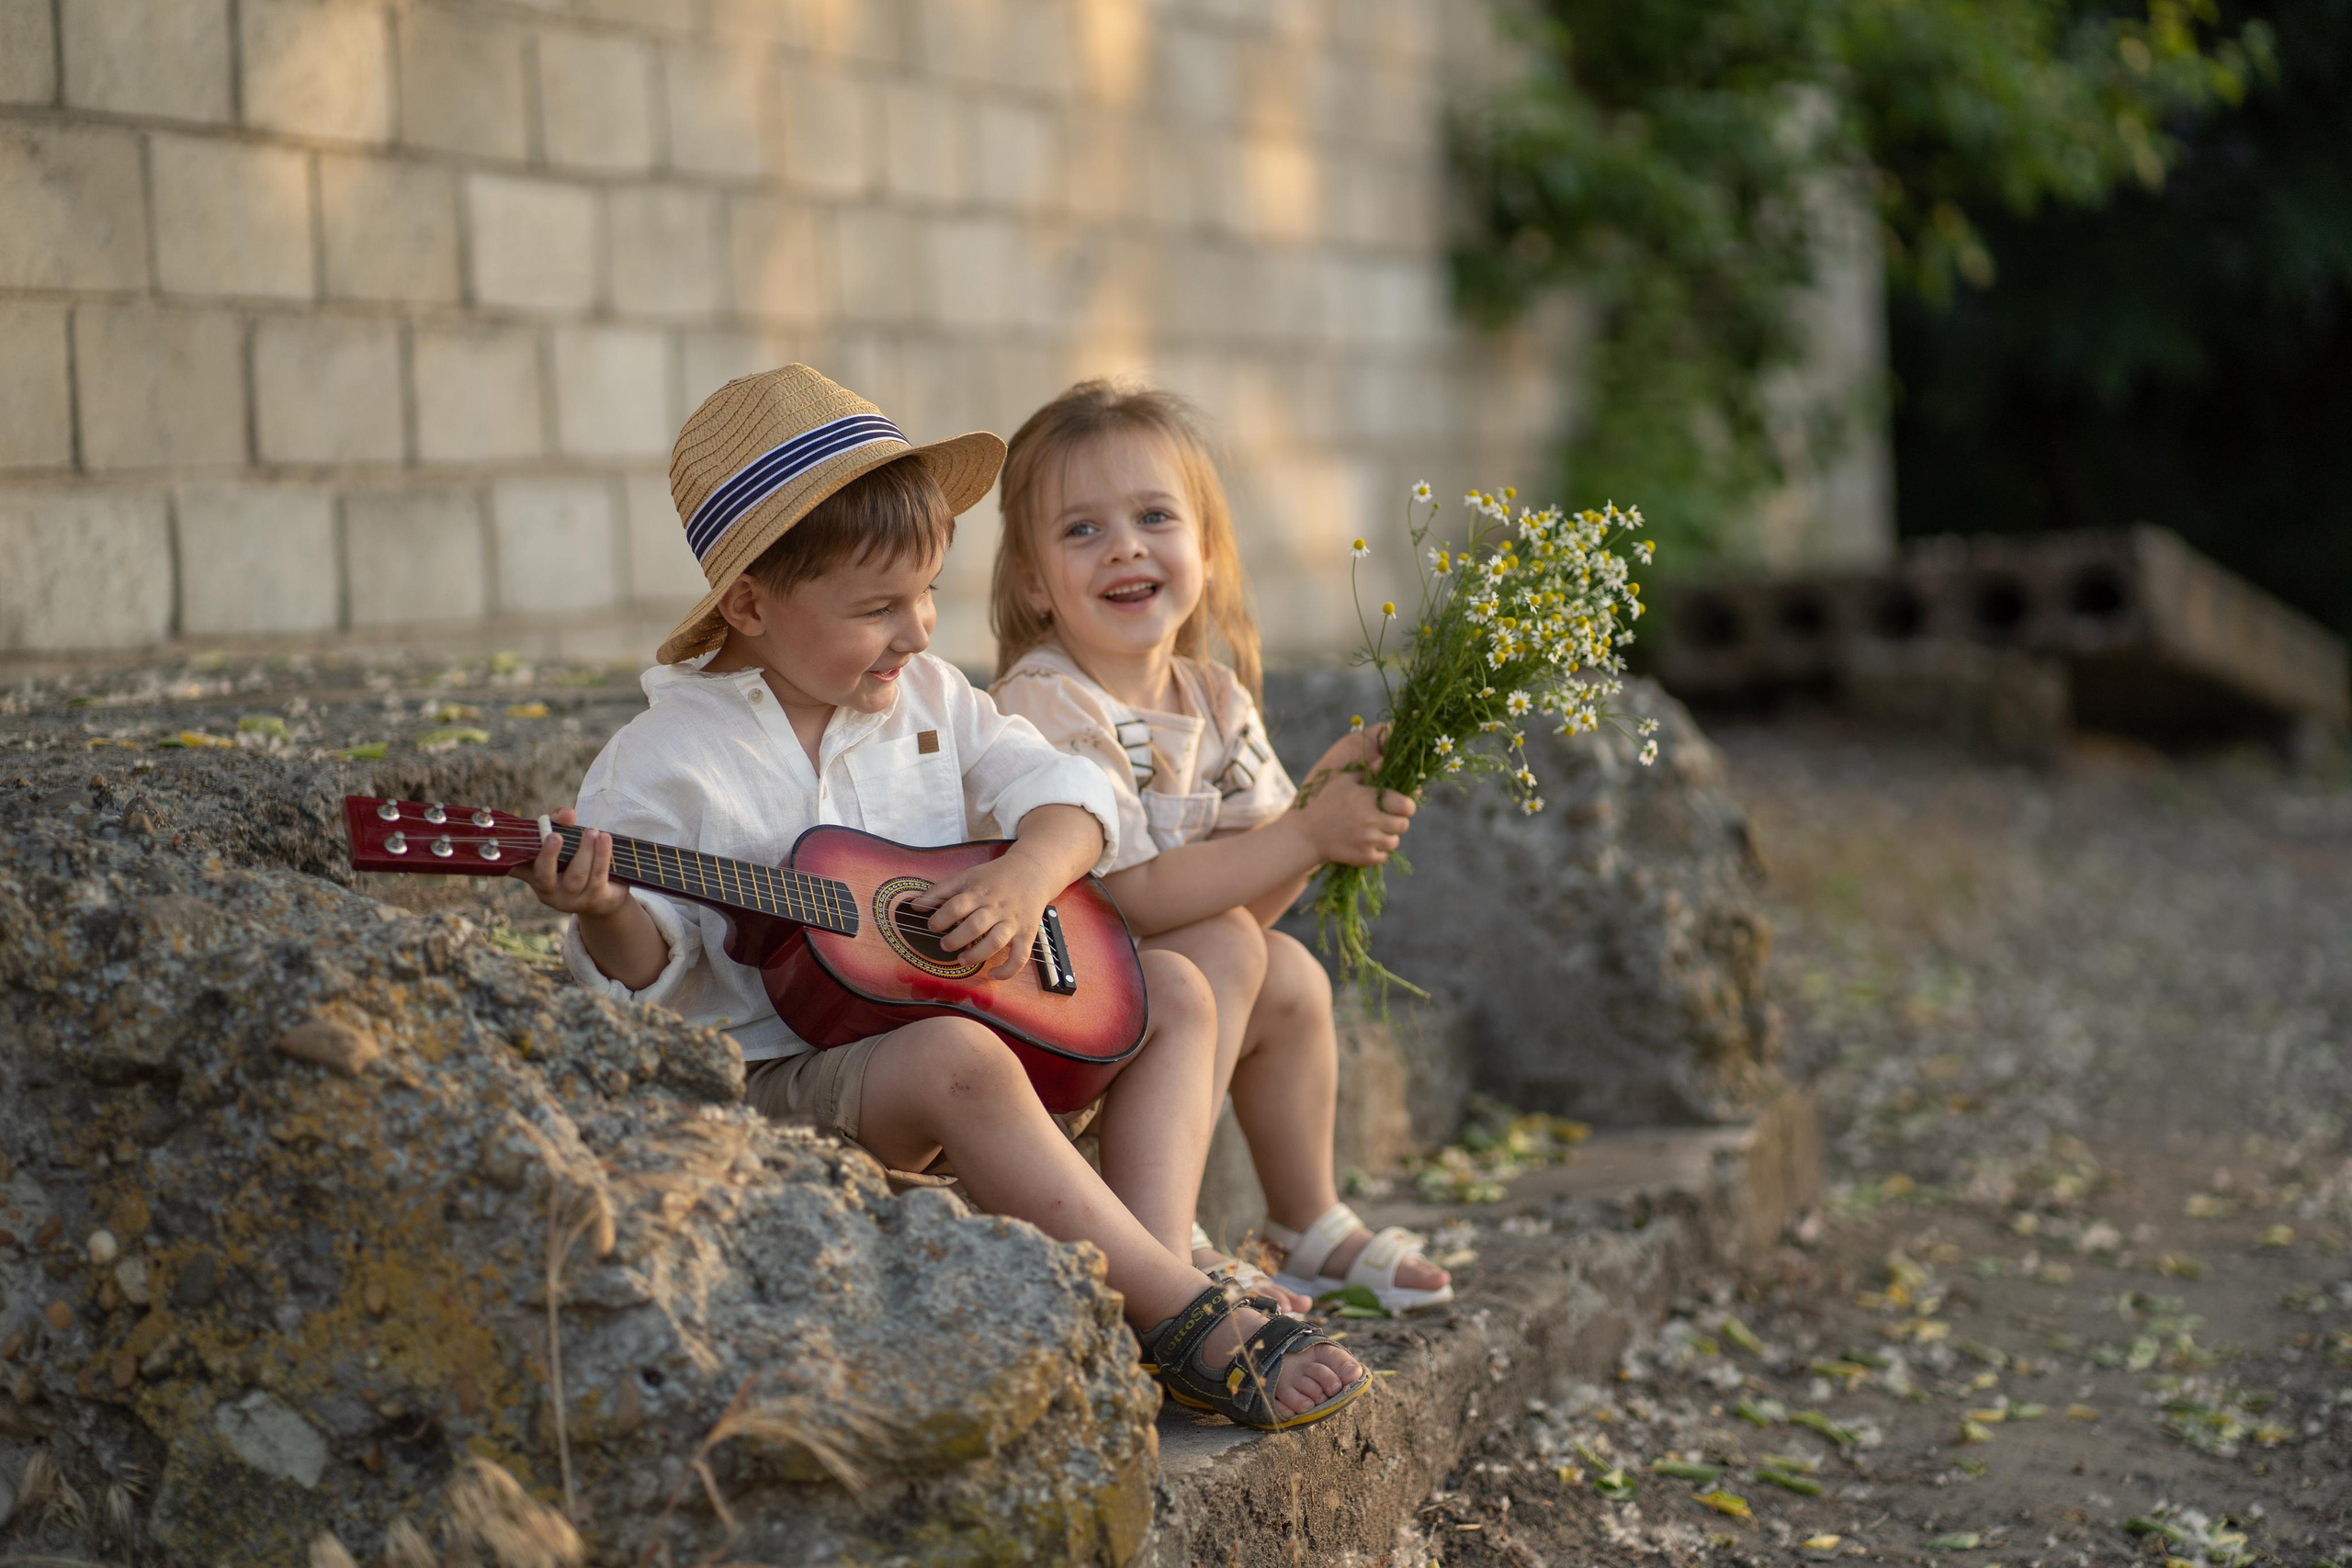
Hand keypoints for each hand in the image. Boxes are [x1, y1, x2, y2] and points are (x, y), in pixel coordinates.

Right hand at [510, 808, 631, 918]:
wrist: (605, 894)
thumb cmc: (576, 861)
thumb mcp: (564, 839)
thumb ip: (560, 821)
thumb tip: (568, 815)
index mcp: (536, 879)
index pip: (520, 869)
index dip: (515, 861)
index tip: (520, 844)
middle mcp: (551, 894)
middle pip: (546, 876)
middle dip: (549, 855)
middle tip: (555, 835)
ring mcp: (574, 900)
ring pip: (577, 875)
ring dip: (585, 850)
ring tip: (592, 831)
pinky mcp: (596, 899)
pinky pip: (598, 876)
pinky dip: (602, 855)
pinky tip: (605, 839)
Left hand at [912, 851, 1057, 980]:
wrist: (1033, 870)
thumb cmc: (995, 876)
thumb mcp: (968, 876)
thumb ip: (941, 889)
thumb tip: (916, 905)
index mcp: (980, 892)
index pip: (956, 906)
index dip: (939, 919)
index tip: (932, 926)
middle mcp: (997, 907)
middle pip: (974, 926)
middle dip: (955, 940)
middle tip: (944, 945)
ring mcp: (1013, 921)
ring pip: (995, 942)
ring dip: (976, 955)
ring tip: (962, 959)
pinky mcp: (1027, 933)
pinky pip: (1020, 956)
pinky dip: (1007, 970)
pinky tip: (992, 974)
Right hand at [1298, 725, 1415, 866]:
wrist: (1307, 834)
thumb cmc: (1326, 803)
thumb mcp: (1343, 781)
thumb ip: (1366, 773)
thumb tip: (1384, 763)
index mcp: (1369, 799)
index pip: (1406, 806)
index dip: (1406, 806)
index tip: (1400, 807)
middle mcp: (1372, 820)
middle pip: (1403, 825)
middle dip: (1397, 822)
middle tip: (1385, 820)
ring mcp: (1368, 840)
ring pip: (1394, 842)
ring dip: (1387, 837)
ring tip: (1375, 833)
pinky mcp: (1364, 857)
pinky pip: (1383, 856)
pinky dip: (1378, 852)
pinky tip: (1367, 845)